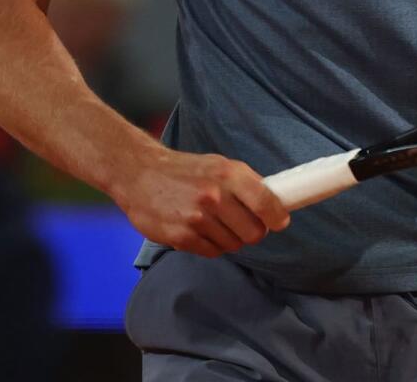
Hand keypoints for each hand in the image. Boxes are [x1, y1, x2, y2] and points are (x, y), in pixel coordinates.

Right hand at [112, 145, 290, 258]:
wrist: (138, 174)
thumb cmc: (183, 170)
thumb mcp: (217, 164)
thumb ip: (245, 184)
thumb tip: (275, 205)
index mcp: (228, 173)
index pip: (266, 203)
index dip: (277, 217)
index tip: (278, 221)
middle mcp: (215, 195)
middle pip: (254, 233)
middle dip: (251, 231)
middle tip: (240, 223)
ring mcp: (197, 218)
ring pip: (233, 245)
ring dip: (228, 238)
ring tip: (212, 222)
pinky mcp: (182, 237)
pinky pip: (212, 252)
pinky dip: (210, 245)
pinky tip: (198, 229)